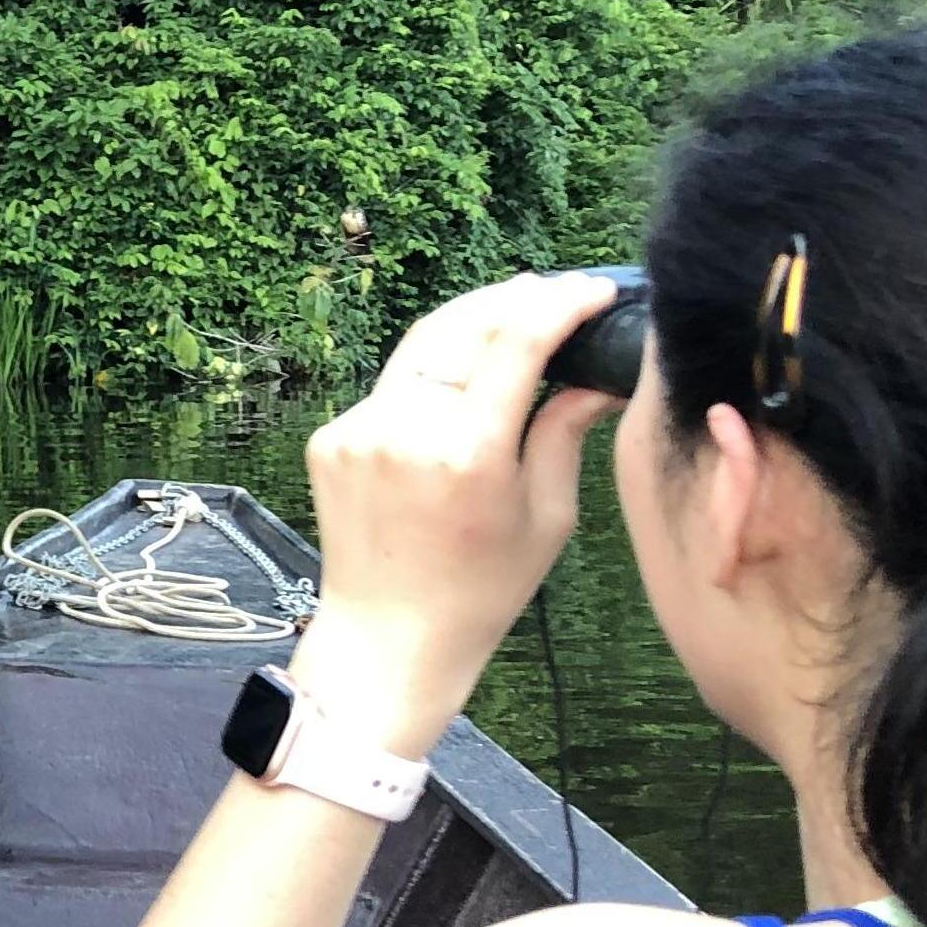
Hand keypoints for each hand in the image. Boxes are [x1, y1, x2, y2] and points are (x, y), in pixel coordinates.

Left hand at [290, 270, 624, 754]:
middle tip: (554, 291)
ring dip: (468, 325)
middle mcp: (406, 429)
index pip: (515, 343)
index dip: (558, 304)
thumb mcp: (546, 518)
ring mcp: (359, 429)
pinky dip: (429, 374)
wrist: (389, 635)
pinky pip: (390, 387)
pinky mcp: (331, 435)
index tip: (592, 290)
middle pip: (462, 326)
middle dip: (513, 299)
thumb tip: (595, 376)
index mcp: (467, 452)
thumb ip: (563, 434)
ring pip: (421, 348)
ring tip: (511, 314)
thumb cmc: (481, 590)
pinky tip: (458, 378)